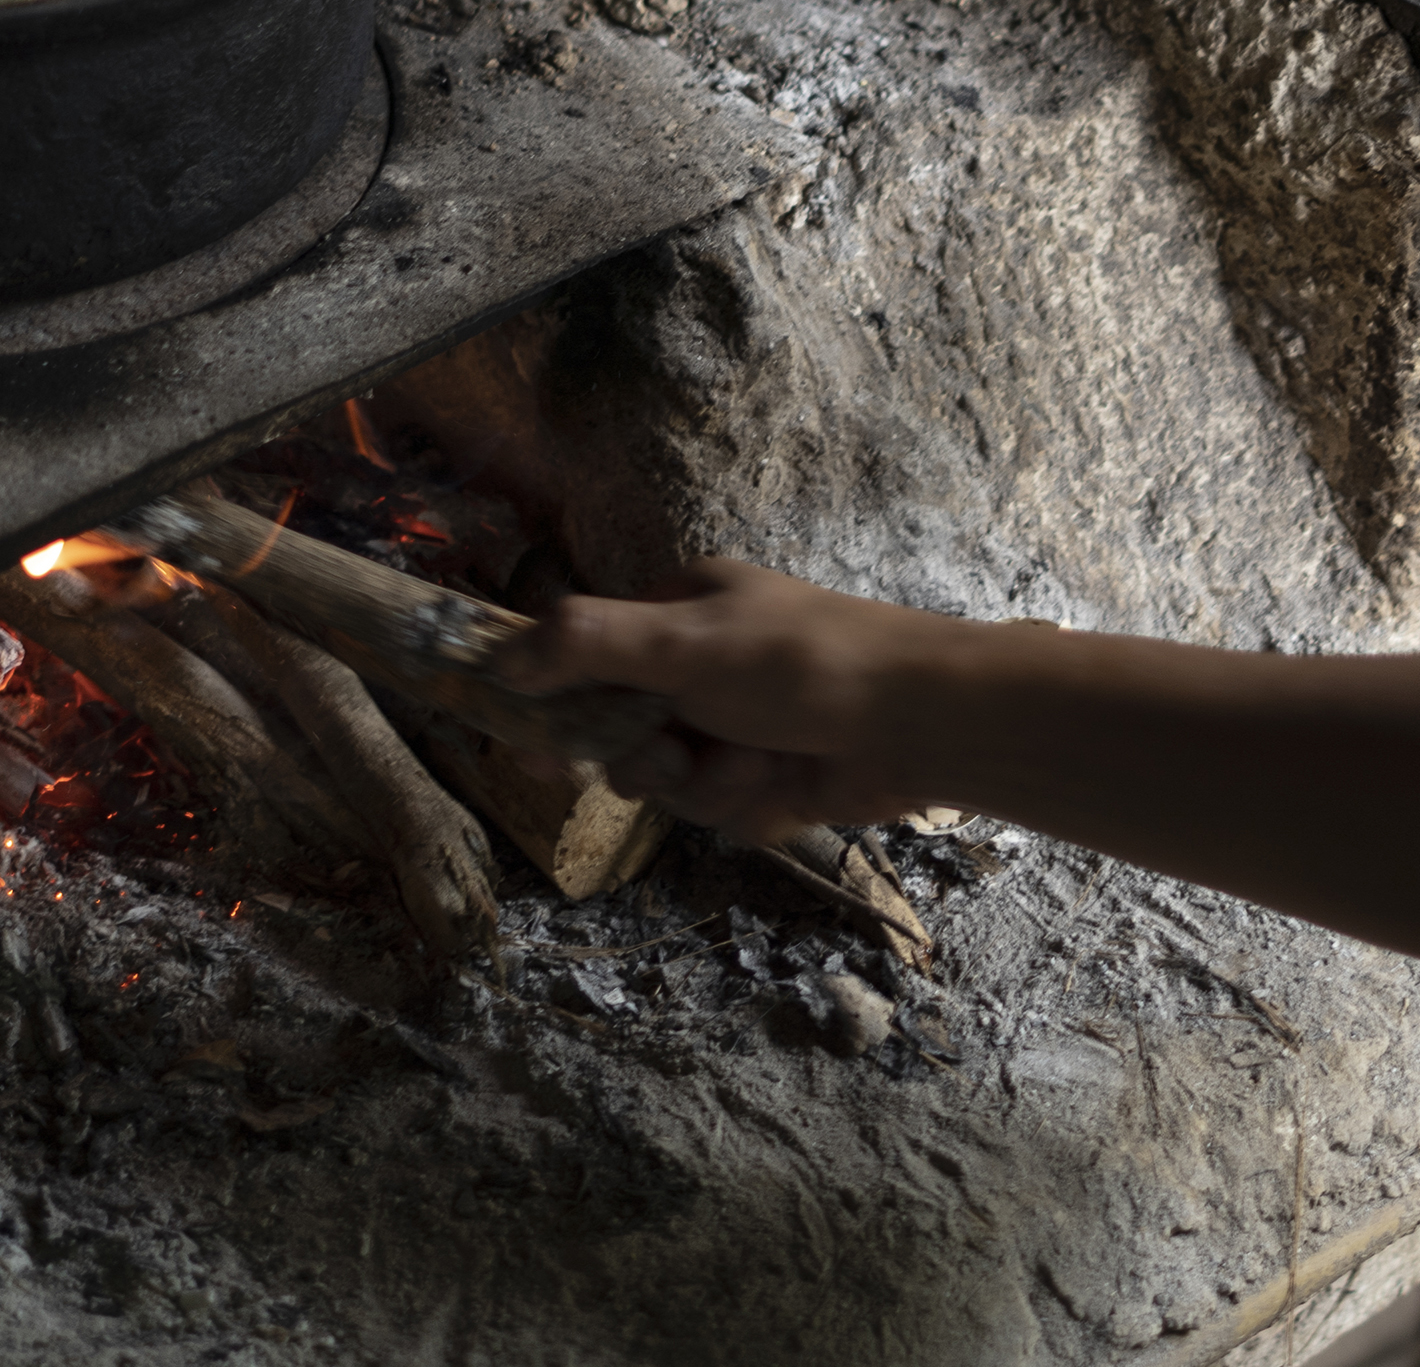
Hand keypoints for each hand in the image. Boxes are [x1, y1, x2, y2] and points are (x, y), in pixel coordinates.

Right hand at [492, 560, 982, 841]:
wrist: (916, 723)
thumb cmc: (801, 663)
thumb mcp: (684, 643)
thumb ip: (588, 645)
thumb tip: (503, 655)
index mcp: (682, 611)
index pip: (589, 658)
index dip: (559, 707)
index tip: (536, 752)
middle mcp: (705, 665)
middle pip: (623, 735)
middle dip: (651, 756)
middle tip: (677, 751)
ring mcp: (736, 724)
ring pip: (671, 782)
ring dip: (709, 781)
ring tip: (759, 757)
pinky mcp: (767, 776)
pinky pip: (720, 807)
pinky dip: (748, 801)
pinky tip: (788, 781)